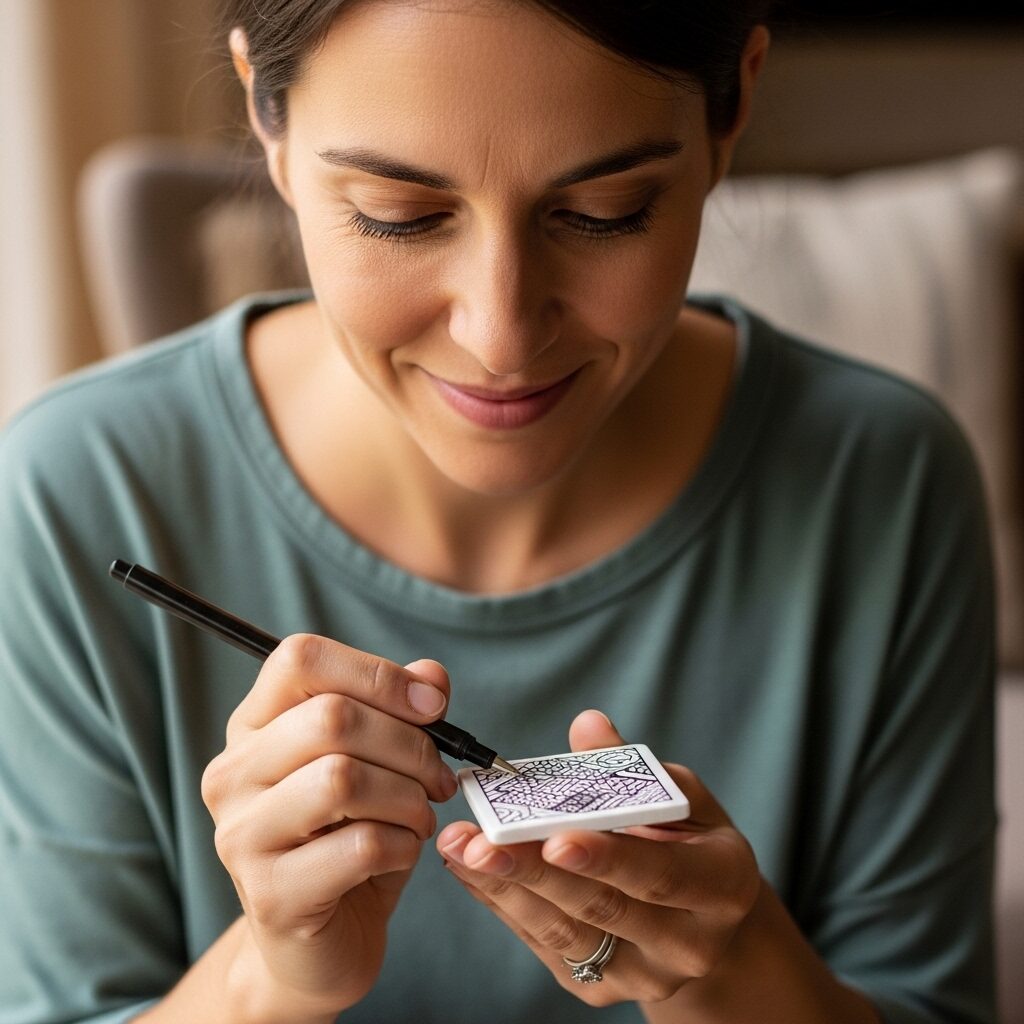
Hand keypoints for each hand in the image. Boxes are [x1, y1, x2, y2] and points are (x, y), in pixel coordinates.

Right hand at [200, 635, 458, 1015]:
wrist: (320, 943)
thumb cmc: (351, 837)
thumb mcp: (381, 764)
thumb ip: (403, 712)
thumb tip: (431, 677)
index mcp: (255, 725)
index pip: (300, 658)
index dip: (377, 673)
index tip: (432, 706)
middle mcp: (234, 773)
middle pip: (332, 717)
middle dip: (410, 744)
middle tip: (438, 777)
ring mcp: (242, 835)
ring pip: (343, 779)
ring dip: (407, 797)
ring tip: (419, 816)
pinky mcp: (270, 894)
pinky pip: (359, 846)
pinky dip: (403, 844)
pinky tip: (402, 852)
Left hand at [436, 710, 760, 1006]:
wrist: (702, 916)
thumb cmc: (690, 838)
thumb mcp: (681, 795)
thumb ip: (633, 768)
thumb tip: (588, 726)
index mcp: (721, 886)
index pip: (661, 875)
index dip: (607, 858)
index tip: (555, 838)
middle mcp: (688, 944)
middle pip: (602, 909)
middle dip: (533, 872)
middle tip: (480, 840)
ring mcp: (642, 975)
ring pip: (564, 934)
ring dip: (504, 888)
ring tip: (460, 849)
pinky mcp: (599, 986)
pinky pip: (544, 944)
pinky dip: (503, 903)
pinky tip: (470, 868)